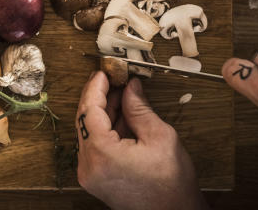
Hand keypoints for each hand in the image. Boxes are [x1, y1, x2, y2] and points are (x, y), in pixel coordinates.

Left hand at [76, 73, 207, 209]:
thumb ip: (139, 108)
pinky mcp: (96, 179)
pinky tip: (122, 117)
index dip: (96, 87)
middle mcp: (89, 166)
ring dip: (104, 113)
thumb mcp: (160, 137)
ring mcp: (90, 175)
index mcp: (101, 154)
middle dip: (100, 98)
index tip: (104, 72)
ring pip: (90, 133)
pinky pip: (95, 146)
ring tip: (122, 96)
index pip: (89, 110)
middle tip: (115, 79)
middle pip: (85, 121)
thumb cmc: (172, 185)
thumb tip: (130, 86)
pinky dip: (107, 130)